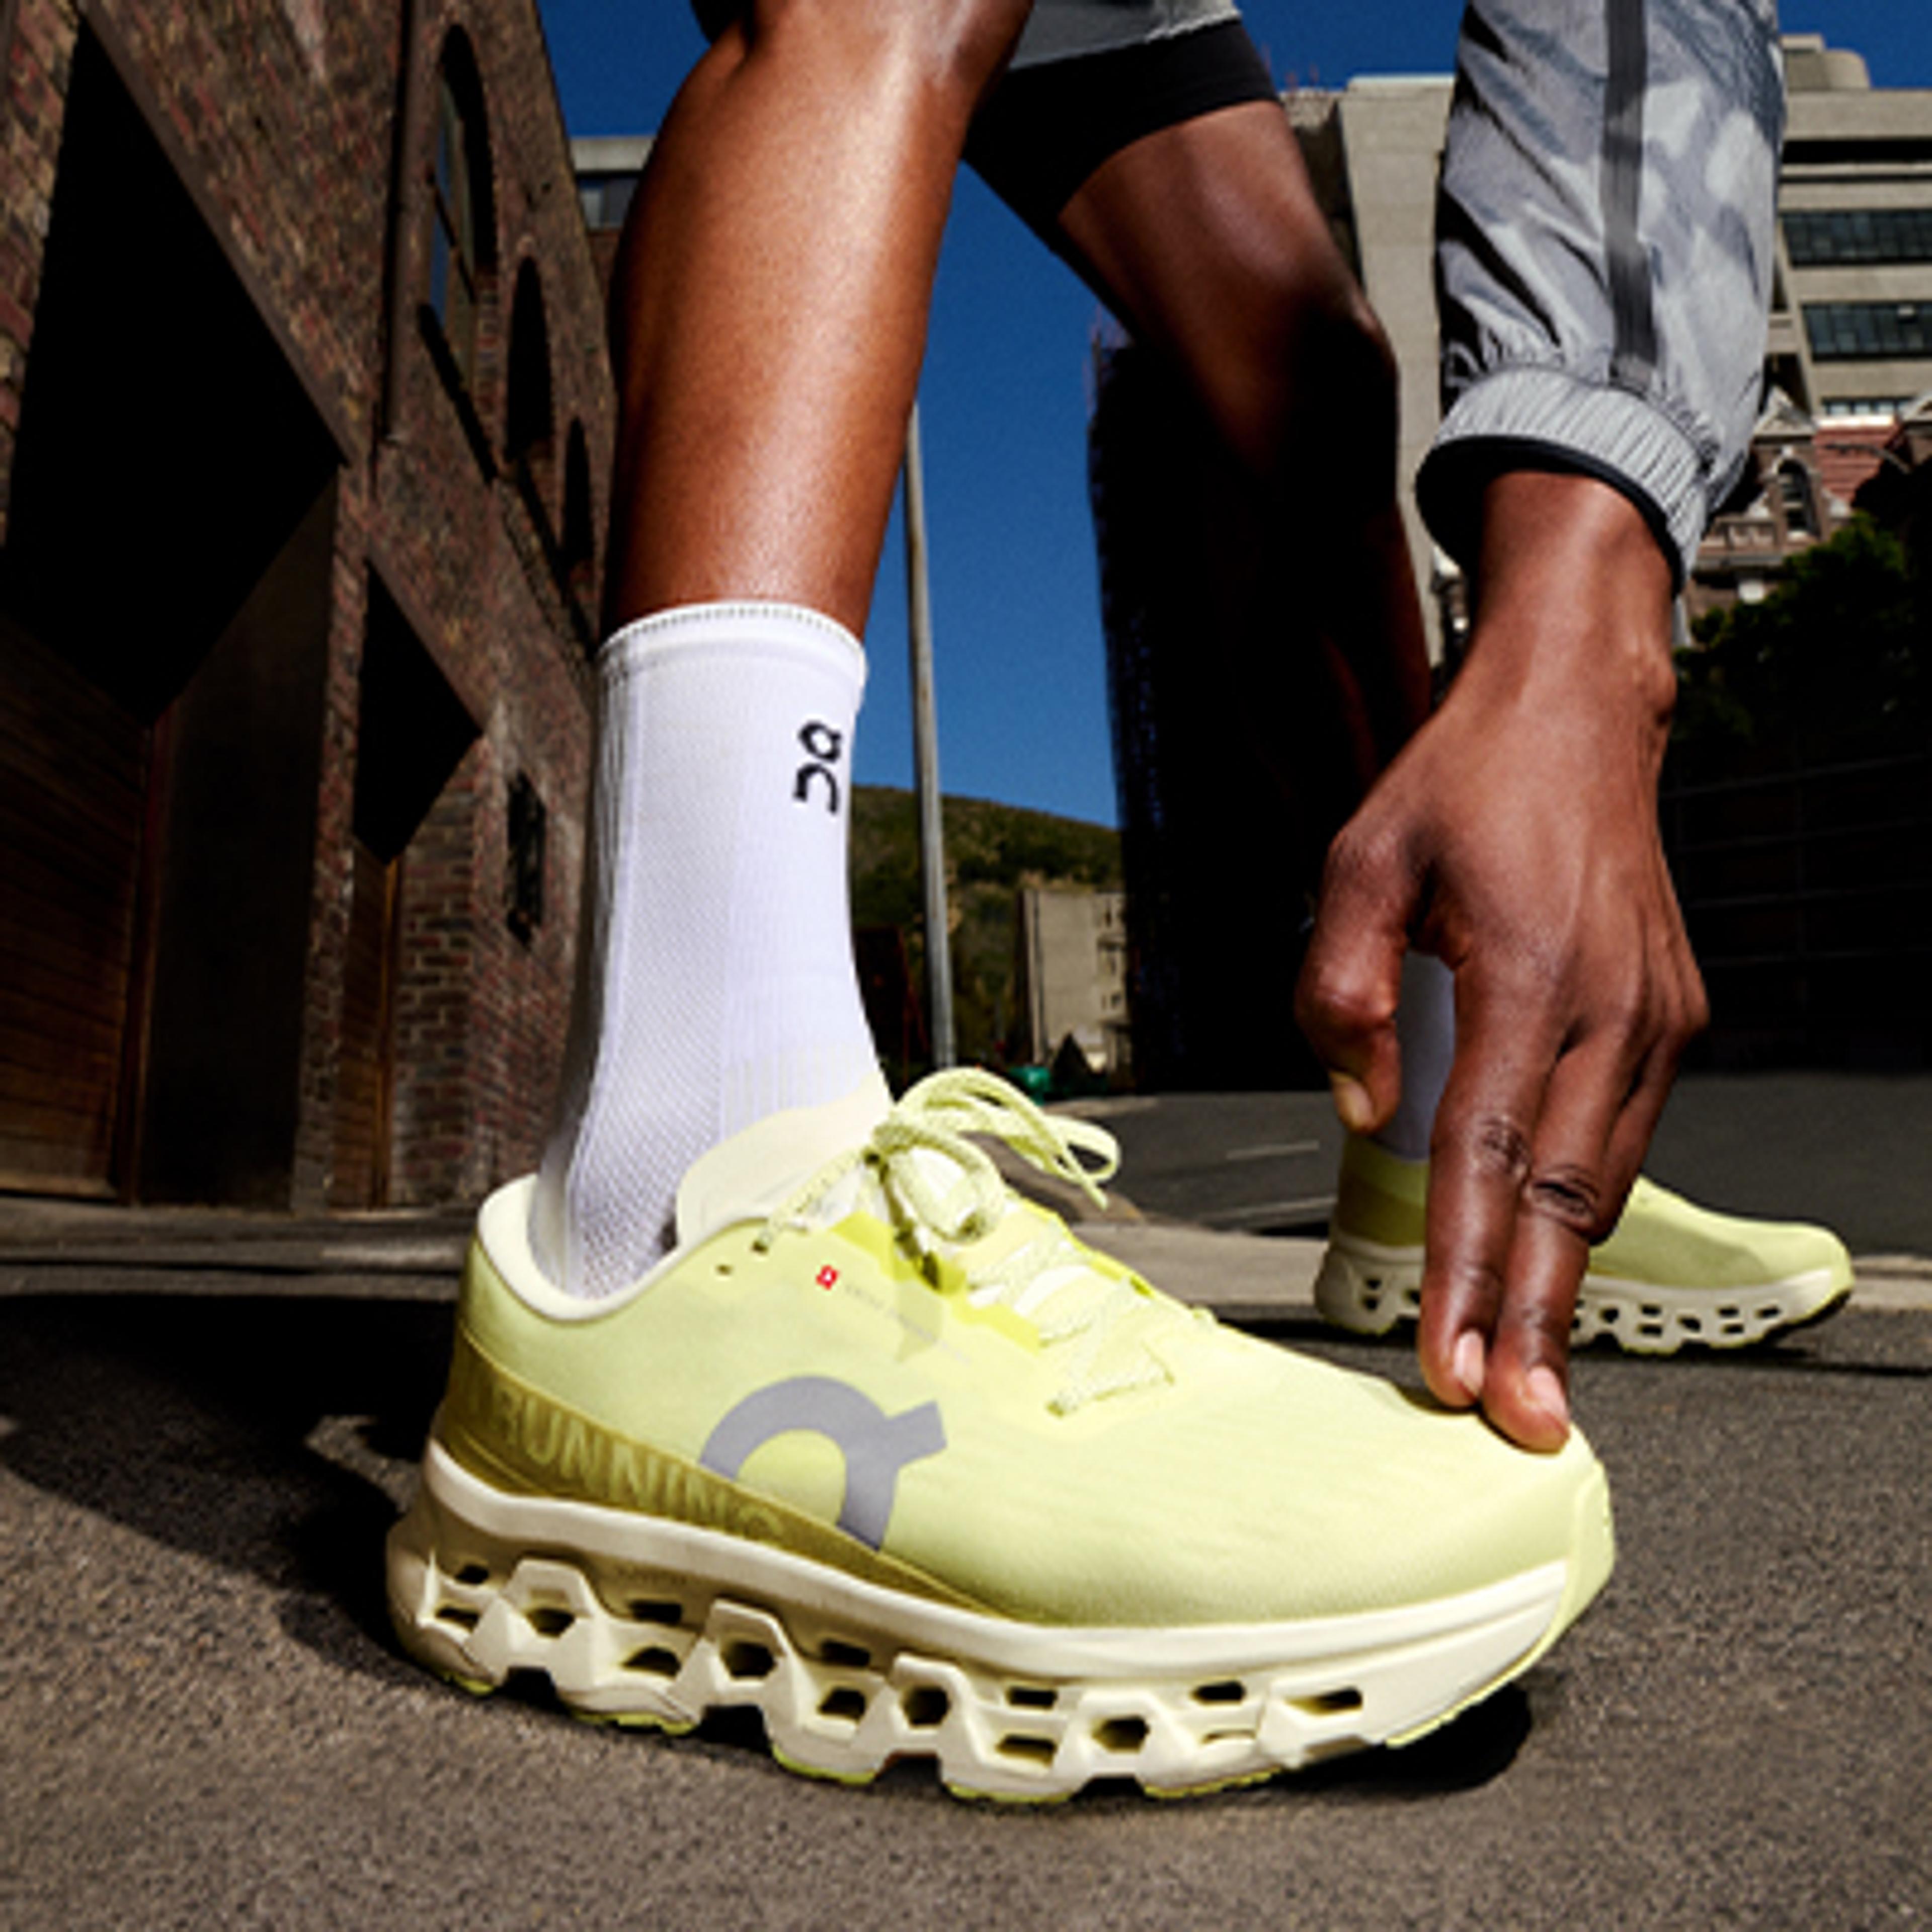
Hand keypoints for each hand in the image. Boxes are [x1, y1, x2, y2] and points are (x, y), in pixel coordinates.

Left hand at [1295, 476, 1705, 1449]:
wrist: (1579, 714)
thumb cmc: (1462, 784)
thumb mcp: (1359, 859)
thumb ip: (1339, 988)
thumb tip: (1359, 1112)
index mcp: (1531, 974)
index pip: (1485, 1156)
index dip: (1465, 1270)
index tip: (1449, 1365)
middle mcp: (1611, 1009)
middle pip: (1563, 1197)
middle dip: (1534, 1320)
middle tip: (1517, 1424)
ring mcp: (1656, 1016)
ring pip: (1604, 1179)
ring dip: (1562, 1278)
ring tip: (1528, 1370)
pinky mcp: (1670, 1014)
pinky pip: (1623, 1133)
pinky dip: (1581, 1205)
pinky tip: (1548, 1255)